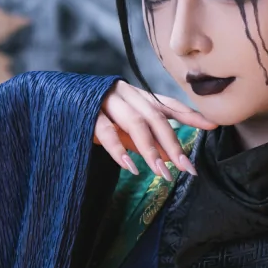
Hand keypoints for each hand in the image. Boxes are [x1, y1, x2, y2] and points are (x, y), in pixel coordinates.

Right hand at [95, 81, 214, 181]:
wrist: (54, 102)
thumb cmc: (95, 117)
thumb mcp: (125, 128)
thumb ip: (147, 138)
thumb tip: (172, 158)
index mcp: (137, 96)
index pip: (168, 105)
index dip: (191, 115)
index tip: (213, 126)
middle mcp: (125, 94)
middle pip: (156, 118)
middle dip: (173, 144)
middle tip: (186, 168)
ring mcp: (106, 101)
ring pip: (135, 123)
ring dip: (150, 150)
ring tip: (162, 173)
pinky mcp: (87, 112)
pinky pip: (105, 131)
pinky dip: (119, 150)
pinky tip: (131, 167)